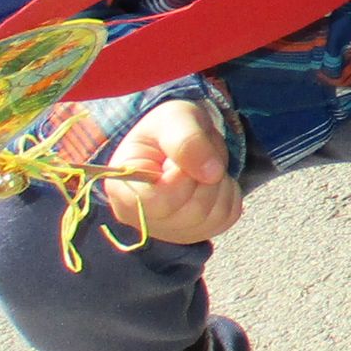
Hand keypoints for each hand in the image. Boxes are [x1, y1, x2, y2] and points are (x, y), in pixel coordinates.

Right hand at [96, 98, 243, 246]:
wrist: (182, 136)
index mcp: (122, 188)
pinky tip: (211, 180)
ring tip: (202, 166)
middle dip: (205, 179)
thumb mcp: (175, 118)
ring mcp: (167, 230)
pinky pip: (225, 219)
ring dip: (220, 185)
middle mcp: (139, 218)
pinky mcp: (193, 232)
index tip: (180, 161)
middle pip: (189, 213)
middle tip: (195, 157)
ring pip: (211, 218)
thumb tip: (211, 174)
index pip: (156, 202)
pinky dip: (228, 194)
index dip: (180, 180)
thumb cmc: (170, 126)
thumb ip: (187, 141)